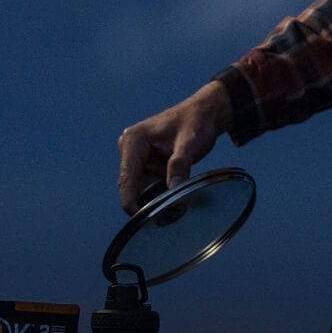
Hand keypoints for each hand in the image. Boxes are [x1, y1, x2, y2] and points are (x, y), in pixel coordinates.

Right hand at [115, 82, 232, 211]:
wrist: (204, 113)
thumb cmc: (195, 121)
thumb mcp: (189, 142)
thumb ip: (179, 165)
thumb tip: (173, 191)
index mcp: (134, 140)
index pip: (126, 177)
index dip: (130, 201)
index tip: (140, 218)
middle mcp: (131, 149)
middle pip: (131, 186)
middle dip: (145, 201)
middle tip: (165, 216)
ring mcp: (138, 158)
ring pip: (141, 189)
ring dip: (154, 199)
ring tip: (172, 208)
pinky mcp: (148, 165)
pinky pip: (150, 186)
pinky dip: (159, 195)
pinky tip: (172, 201)